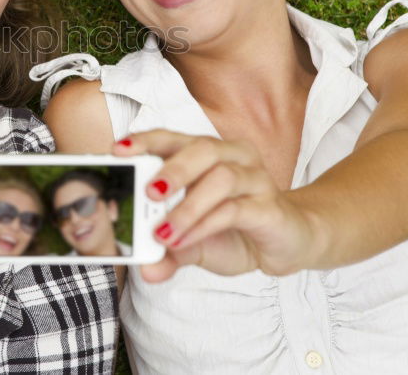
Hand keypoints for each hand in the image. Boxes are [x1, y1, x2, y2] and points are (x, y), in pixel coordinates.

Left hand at [115, 130, 323, 281]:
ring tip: (162, 232)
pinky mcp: (269, 207)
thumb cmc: (237, 231)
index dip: (147, 140)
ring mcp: (256, 179)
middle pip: (202, 148)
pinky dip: (205, 225)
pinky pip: (236, 209)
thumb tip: (146, 269)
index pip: (175, 137)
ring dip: (187, 206)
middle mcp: (234, 157)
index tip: (118, 150)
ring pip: (221, 177)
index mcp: (210, 154)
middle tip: (147, 192)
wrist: (288, 243)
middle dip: (171, 169)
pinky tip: (185, 240)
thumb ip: (170, 251)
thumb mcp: (196, 243)